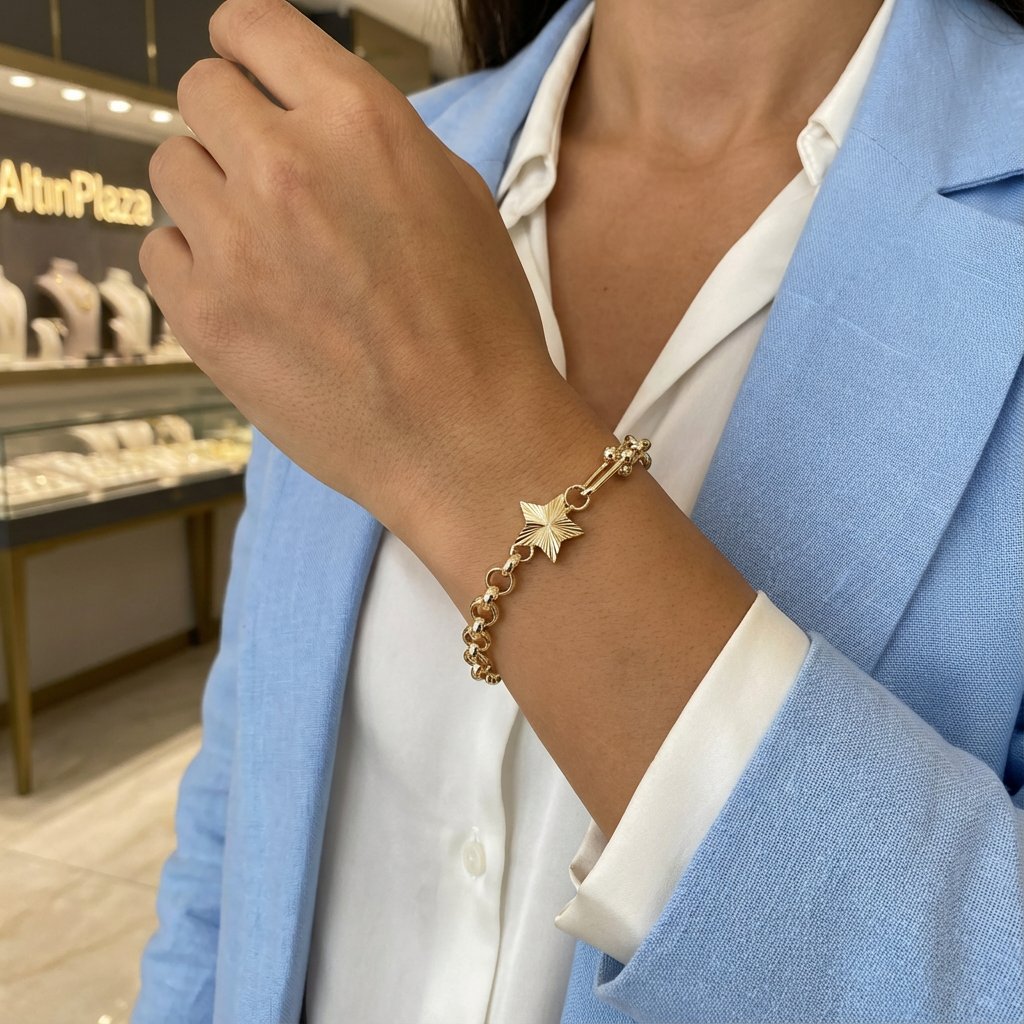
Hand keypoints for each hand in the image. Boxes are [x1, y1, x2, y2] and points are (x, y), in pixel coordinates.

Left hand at [142, 0, 574, 535]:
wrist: (465, 440)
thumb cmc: (480, 330)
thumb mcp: (456, 198)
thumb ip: (372, 139)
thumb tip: (313, 119)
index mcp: (359, 123)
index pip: (253, 26)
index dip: (247, 46)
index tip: (248, 70)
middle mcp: (286, 167)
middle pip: (199, 91)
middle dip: (230, 124)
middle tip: (265, 174)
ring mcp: (235, 244)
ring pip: (171, 166)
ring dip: (210, 192)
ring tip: (262, 244)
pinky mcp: (204, 316)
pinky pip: (161, 250)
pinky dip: (194, 263)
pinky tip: (246, 294)